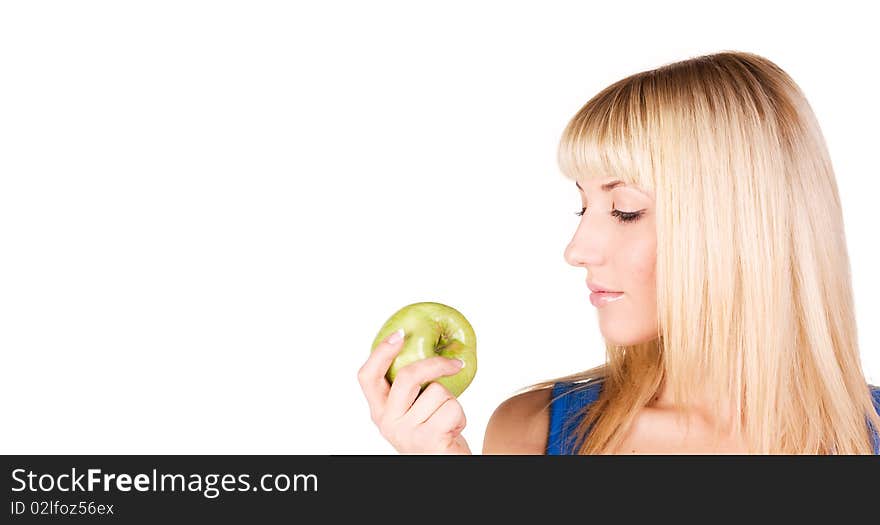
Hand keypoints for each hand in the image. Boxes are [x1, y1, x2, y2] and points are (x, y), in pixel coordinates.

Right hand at [357, 329, 471, 453]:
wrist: (445, 466)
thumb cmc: (433, 435)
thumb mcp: (413, 412)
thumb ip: (409, 390)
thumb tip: (427, 349)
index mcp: (380, 411)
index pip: (367, 377)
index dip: (381, 352)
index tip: (399, 334)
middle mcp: (387, 422)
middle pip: (407, 376)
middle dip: (435, 365)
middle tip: (455, 363)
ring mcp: (406, 432)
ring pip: (437, 392)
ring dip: (451, 402)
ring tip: (446, 420)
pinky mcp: (428, 439)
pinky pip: (452, 408)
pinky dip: (461, 416)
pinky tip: (452, 431)